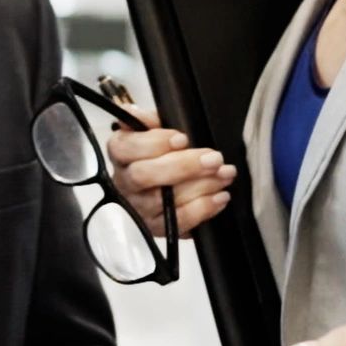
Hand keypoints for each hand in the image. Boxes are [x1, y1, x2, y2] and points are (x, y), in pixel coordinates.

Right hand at [100, 107, 237, 237]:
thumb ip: (149, 120)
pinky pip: (178, 222)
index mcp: (121, 152)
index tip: (182, 139)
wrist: (166, 184)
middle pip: (144, 176)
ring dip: (201, 186)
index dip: (154, 143)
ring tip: (224, 174)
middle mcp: (124, 182)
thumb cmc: (161, 153)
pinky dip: (203, 209)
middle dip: (183, 166)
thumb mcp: (155, 129)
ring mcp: (139, 208)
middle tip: (214, 158)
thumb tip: (142, 117)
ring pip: (164, 201)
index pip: (127, 147)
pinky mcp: (155, 228)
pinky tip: (220, 196)